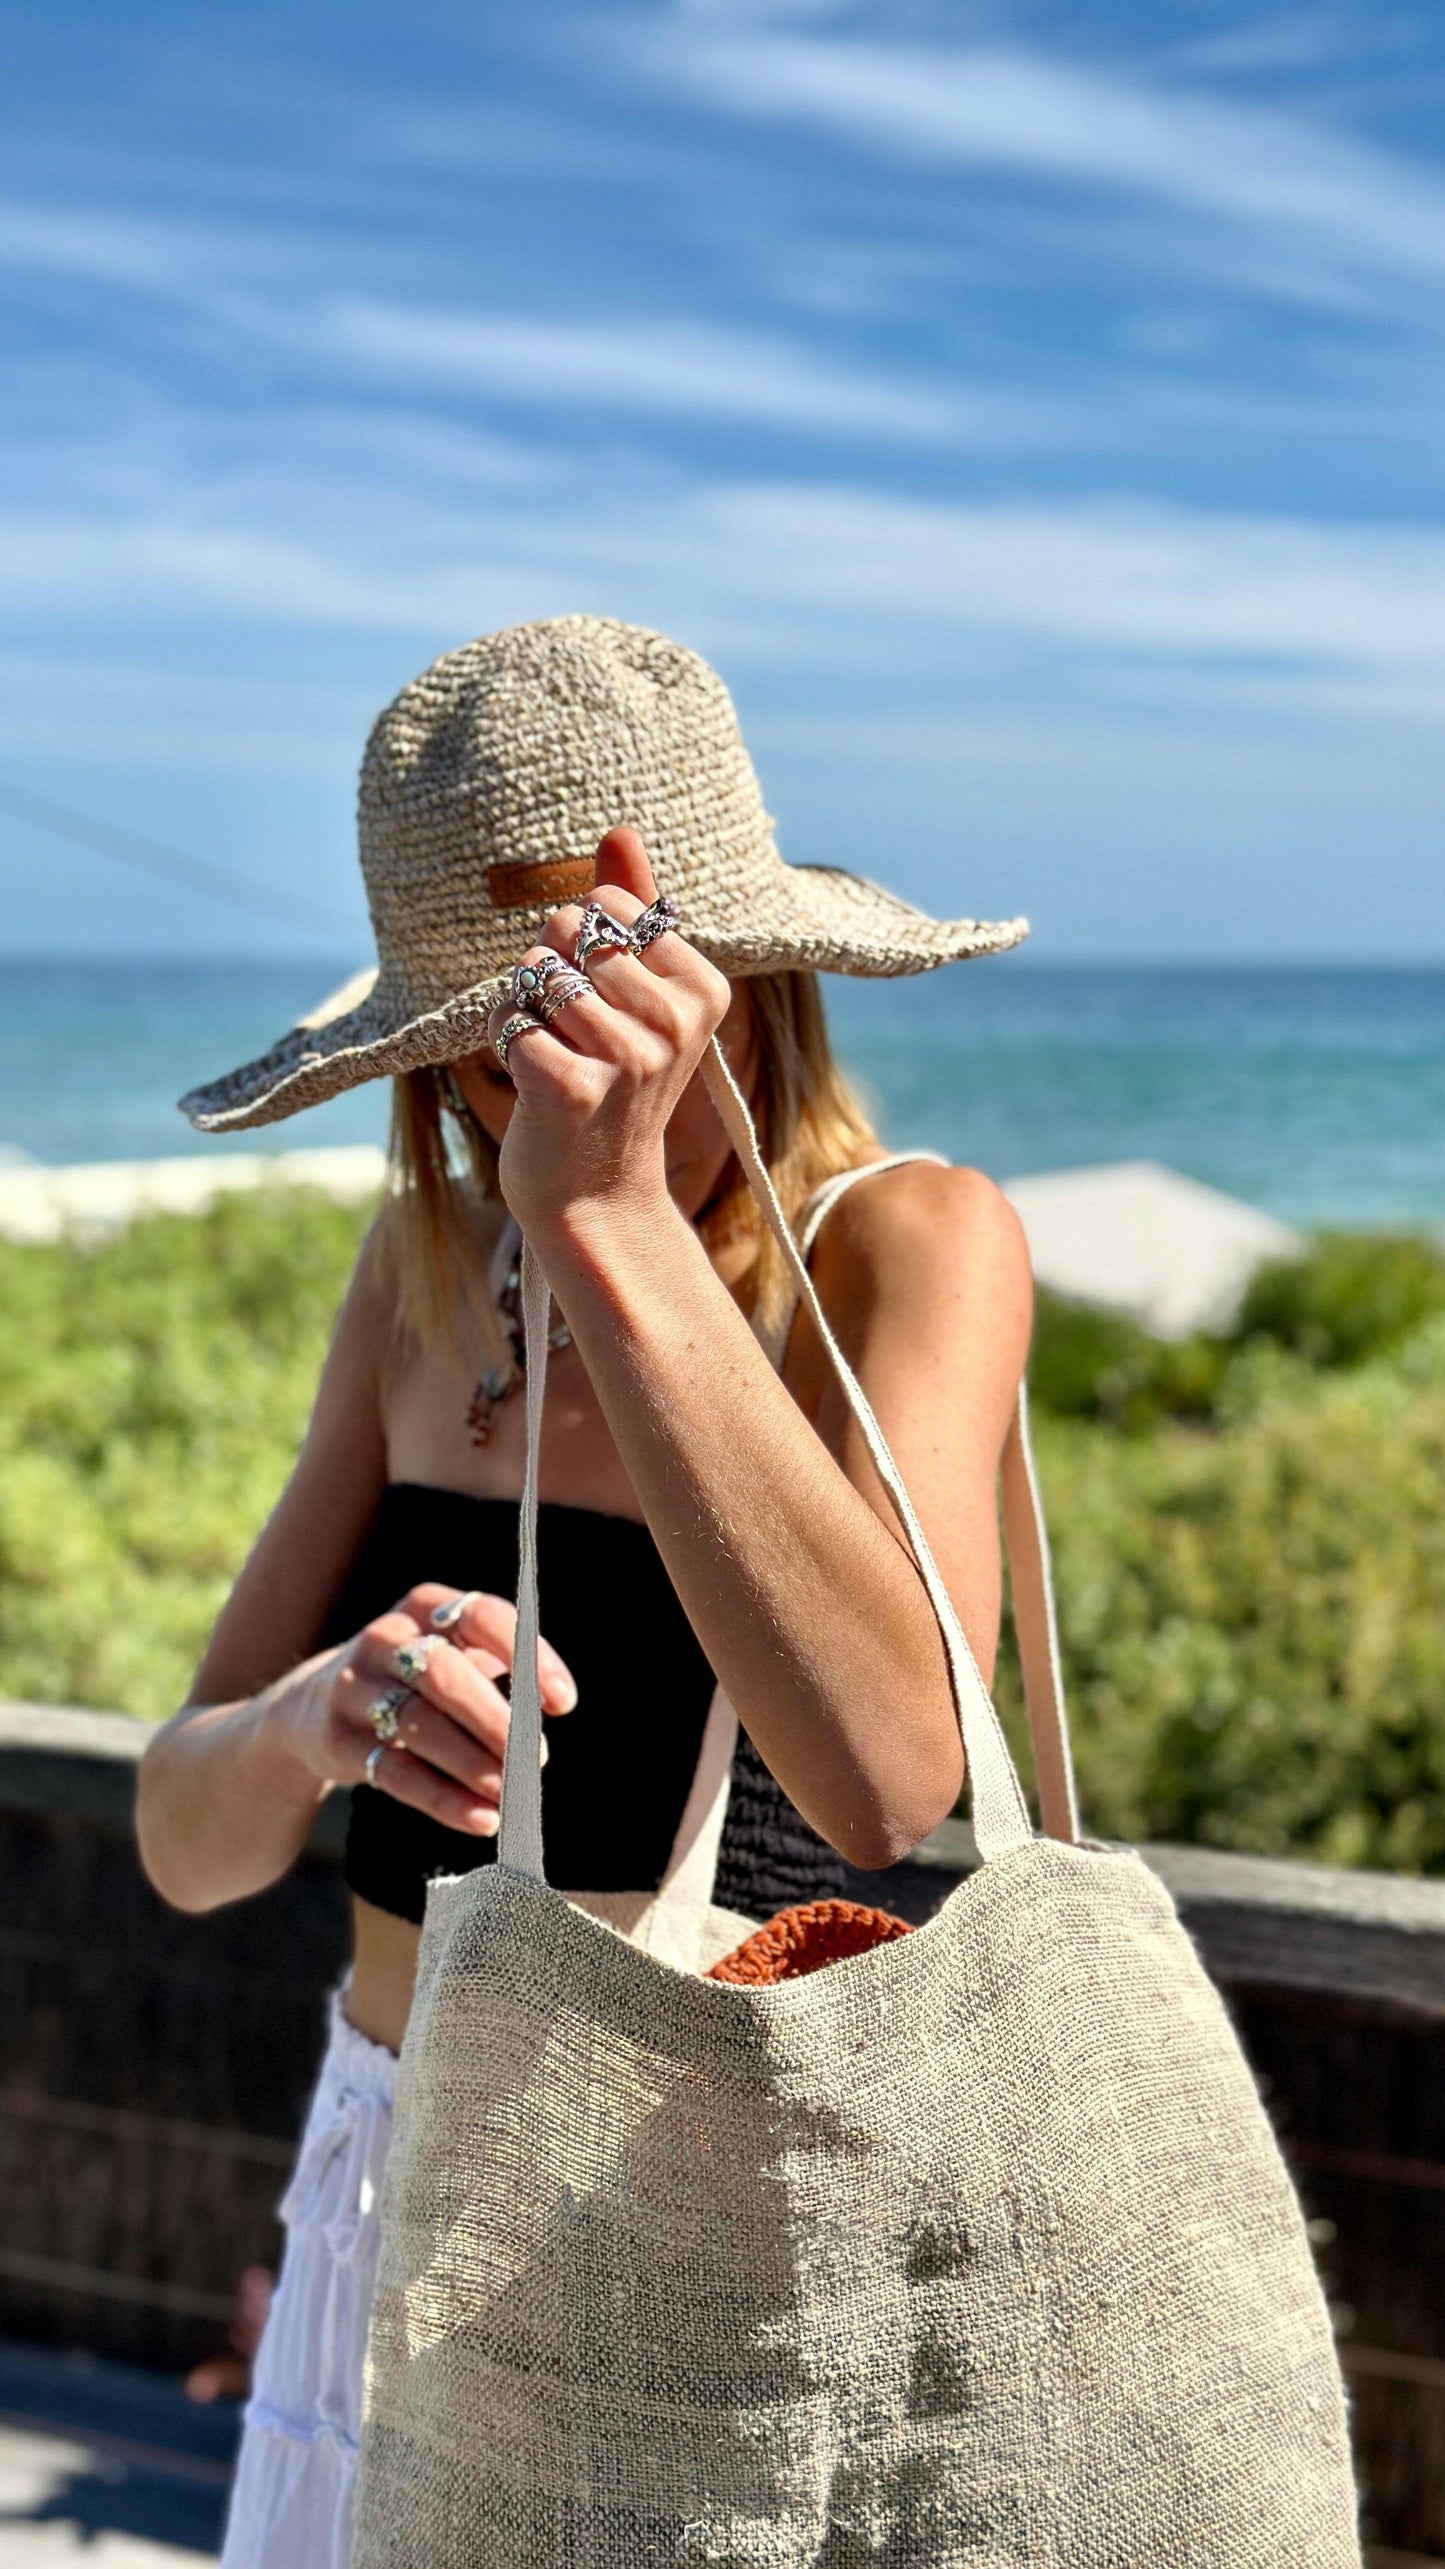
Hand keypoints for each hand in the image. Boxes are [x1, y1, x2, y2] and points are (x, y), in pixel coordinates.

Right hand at [270, 1584, 576, 1837]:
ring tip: (510, 1795)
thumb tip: (544, 1719)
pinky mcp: (336, 1739)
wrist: (310, 1708)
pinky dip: (442, 1798)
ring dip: (472, 1763)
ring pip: (419, 1725)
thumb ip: (496, 1674)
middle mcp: (386, 1638)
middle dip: (495, 1719)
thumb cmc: (410, 1680)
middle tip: (534, 1758)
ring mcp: (354, 1687)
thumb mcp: (449, 1655)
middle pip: (445, 1674)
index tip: (563, 1703)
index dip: (527, 1657)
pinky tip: (480, 1818)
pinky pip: (394, 1772)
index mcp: (426, 1608)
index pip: (482, 1616)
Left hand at [485, 829, 729, 1240]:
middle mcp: (676, 1023)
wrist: (596, 1195)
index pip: (606, 903)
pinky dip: (503, 1040)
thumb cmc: (610, 1083)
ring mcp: (629, 1059)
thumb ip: (631, 912)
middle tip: (572, 1034)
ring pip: (532, 973)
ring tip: (555, 1057)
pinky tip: (532, 1080)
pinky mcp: (574, 1088)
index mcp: (703, 989)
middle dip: (546, 972)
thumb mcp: (635, 995)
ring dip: (525, 1010)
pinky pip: (507, 1017)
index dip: (580, 943)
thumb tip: (620, 831)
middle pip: (564, 930)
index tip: (603, 1001)